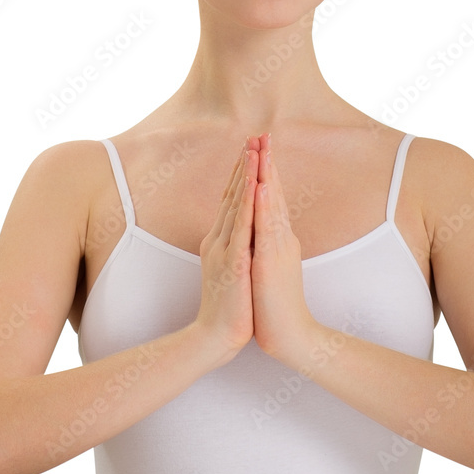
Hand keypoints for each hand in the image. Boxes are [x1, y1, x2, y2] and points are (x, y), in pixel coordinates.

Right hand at [194, 139, 256, 362]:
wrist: (218, 337)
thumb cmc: (232, 308)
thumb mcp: (234, 270)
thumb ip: (235, 248)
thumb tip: (242, 234)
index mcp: (223, 241)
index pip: (234, 199)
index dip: (243, 173)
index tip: (253, 149)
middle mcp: (220, 239)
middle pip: (234, 193)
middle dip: (245, 164)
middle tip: (255, 136)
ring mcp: (224, 249)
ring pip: (237, 203)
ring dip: (246, 174)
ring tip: (255, 149)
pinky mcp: (233, 261)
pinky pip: (242, 225)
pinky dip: (247, 202)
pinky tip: (253, 183)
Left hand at [251, 133, 316, 363]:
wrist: (289, 336)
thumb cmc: (275, 305)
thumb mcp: (267, 265)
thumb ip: (266, 244)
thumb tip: (260, 228)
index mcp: (277, 238)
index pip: (270, 198)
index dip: (266, 171)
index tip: (260, 146)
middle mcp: (281, 238)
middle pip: (274, 194)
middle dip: (267, 163)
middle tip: (263, 134)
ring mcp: (277, 249)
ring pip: (272, 205)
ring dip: (267, 176)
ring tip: (262, 150)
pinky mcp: (271, 262)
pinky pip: (267, 229)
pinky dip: (265, 205)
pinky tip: (262, 187)